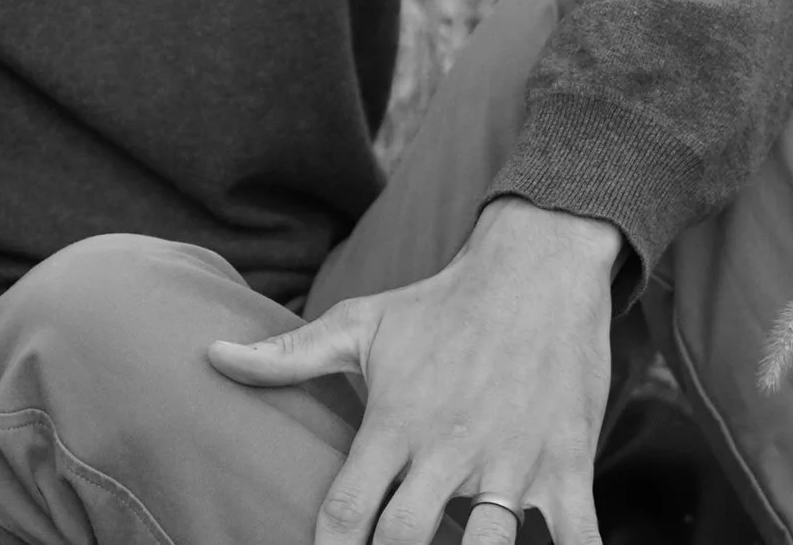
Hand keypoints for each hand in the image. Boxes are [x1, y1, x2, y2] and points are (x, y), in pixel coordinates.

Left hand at [207, 198, 620, 544]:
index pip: (346, 508)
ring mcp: (512, 462)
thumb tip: (211, 356)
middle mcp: (448, 450)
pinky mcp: (568, 466)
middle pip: (408, 538)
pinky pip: (580, 537)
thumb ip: (287, 356)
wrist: (533, 274)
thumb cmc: (436, 306)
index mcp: (394, 424)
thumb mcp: (357, 325)